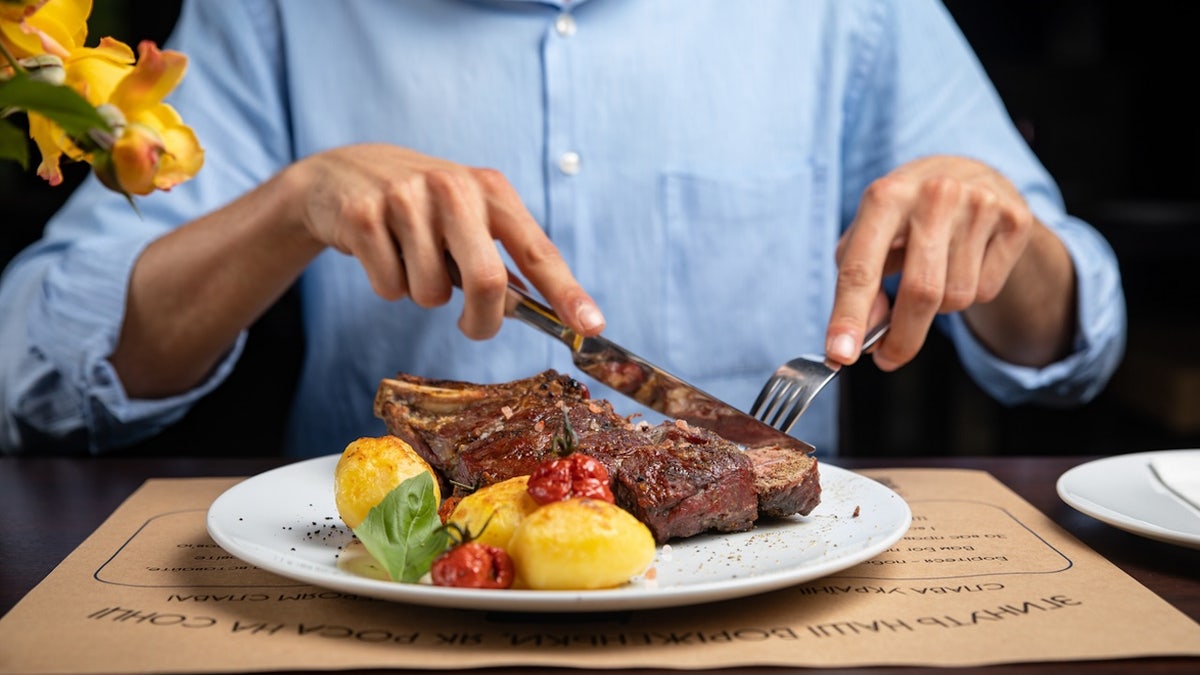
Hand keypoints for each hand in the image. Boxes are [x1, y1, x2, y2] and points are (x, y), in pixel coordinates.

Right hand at [288, 144, 604, 338]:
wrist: (340, 175)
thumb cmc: (420, 208)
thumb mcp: (466, 216)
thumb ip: (500, 258)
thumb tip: (533, 311)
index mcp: (490, 189)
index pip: (538, 250)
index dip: (567, 292)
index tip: (591, 326)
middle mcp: (452, 187)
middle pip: (487, 282)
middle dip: (482, 321)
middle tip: (472, 326)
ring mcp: (405, 198)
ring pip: (431, 294)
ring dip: (424, 296)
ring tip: (410, 261)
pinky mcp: (363, 215)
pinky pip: (389, 288)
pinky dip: (388, 287)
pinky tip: (381, 253)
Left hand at [827, 155, 1044, 370]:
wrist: (969, 172)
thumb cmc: (906, 211)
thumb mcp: (870, 233)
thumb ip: (860, 281)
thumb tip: (868, 333)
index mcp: (886, 195)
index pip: (861, 268)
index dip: (848, 316)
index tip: (839, 355)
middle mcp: (935, 195)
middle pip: (920, 292)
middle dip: (901, 339)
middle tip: (887, 359)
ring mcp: (980, 205)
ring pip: (954, 298)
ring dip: (937, 307)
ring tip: (933, 273)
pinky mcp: (1015, 220)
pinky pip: (985, 291)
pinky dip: (968, 292)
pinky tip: (963, 261)